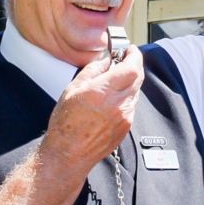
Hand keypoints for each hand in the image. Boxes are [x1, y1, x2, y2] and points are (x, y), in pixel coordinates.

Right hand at [41, 46, 143, 172]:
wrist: (69, 154)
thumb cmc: (66, 124)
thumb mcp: (73, 89)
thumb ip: (93, 70)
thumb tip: (106, 59)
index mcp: (104, 92)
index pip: (132, 67)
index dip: (134, 55)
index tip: (130, 50)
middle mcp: (118, 104)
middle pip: (138, 78)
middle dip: (134, 65)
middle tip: (125, 60)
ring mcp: (125, 117)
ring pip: (136, 91)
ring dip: (130, 82)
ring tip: (115, 80)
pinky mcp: (126, 127)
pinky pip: (132, 105)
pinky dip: (126, 96)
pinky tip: (112, 98)